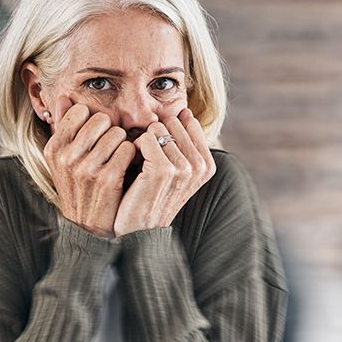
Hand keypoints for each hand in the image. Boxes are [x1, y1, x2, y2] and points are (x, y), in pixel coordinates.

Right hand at [44, 95, 136, 237]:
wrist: (88, 226)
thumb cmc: (78, 186)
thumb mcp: (63, 159)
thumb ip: (65, 126)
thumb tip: (65, 96)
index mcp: (54, 149)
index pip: (80, 111)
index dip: (93, 120)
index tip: (96, 135)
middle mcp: (67, 157)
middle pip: (101, 120)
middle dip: (110, 131)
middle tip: (110, 147)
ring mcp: (87, 169)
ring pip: (117, 133)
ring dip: (122, 143)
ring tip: (117, 157)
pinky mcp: (109, 178)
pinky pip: (128, 149)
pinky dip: (131, 155)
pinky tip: (126, 166)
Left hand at [113, 108, 215, 236]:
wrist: (138, 230)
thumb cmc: (152, 197)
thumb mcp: (177, 171)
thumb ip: (185, 144)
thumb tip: (184, 110)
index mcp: (207, 165)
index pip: (188, 122)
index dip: (167, 131)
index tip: (158, 152)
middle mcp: (199, 166)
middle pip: (172, 122)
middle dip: (155, 134)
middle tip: (146, 159)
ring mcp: (182, 168)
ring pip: (158, 129)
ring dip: (143, 141)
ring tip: (141, 164)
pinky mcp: (162, 170)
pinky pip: (146, 138)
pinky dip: (135, 146)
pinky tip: (134, 163)